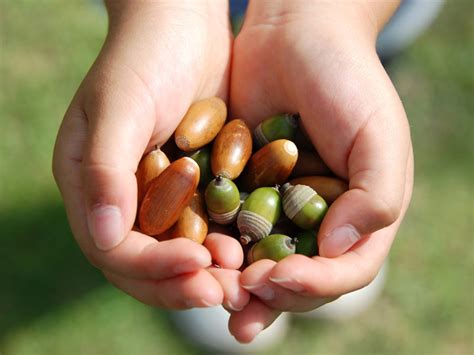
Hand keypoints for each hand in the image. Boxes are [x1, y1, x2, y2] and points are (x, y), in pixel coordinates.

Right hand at [52, 1, 247, 309]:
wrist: (184, 26)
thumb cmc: (144, 57)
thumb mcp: (118, 107)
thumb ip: (104, 170)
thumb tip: (104, 239)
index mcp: (92, 186)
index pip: (114, 249)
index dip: (153, 266)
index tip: (198, 263)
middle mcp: (122, 199)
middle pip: (147, 263)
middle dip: (183, 283)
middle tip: (225, 294)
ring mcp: (158, 196)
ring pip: (180, 253)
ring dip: (209, 273)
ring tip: (243, 281)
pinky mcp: (192, 188)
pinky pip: (207, 229)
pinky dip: (227, 245)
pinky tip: (252, 252)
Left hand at [228, 1, 412, 341]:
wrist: (295, 34)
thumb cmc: (347, 81)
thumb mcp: (378, 136)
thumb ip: (376, 197)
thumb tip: (340, 248)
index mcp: (359, 215)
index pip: (346, 269)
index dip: (317, 283)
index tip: (282, 276)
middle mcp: (319, 219)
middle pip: (299, 275)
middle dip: (272, 294)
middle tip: (242, 299)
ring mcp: (278, 207)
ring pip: (259, 260)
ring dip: (239, 283)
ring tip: (217, 295)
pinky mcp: (242, 190)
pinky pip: (228, 227)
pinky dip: (215, 245)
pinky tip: (197, 257)